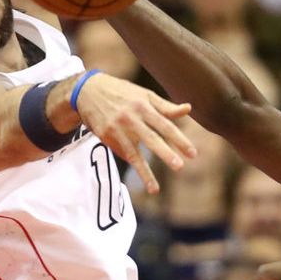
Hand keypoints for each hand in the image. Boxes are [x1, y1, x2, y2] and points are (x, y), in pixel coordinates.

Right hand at [75, 73, 196, 192]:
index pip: (165, 125)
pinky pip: (122, 154)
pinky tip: (144, 177)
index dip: (179, 139)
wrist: (88, 91)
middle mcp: (131, 118)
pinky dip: (133, 164)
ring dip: (144, 172)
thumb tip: (188, 109)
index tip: (192, 153)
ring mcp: (117, 129)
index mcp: (143, 106)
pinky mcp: (106, 137)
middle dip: (165, 153)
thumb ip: (165, 106)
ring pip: (133, 154)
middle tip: (179, 166)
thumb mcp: (143, 94)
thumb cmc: (121, 92)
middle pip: (151, 138)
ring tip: (155, 188)